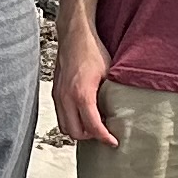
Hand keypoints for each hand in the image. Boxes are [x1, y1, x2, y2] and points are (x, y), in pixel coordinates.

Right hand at [54, 27, 118, 147]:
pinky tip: (84, 114)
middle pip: (75, 132)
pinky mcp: (55, 92)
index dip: (105, 138)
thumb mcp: (110, 73)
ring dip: (78, 130)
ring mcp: (58, 95)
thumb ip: (111, 94)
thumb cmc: (92, 50)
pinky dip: (71, 120)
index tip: (113, 142)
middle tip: (105, 132)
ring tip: (94, 124)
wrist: (74, 35)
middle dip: (90, 136)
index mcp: (82, 94)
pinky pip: (60, 115)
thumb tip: (122, 111)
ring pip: (64, 126)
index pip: (92, 126)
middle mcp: (66, 97)